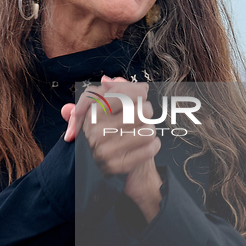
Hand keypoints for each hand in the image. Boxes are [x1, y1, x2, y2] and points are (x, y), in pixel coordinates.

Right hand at [61, 76, 162, 222]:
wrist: (108, 166)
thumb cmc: (110, 131)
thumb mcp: (104, 108)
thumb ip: (109, 91)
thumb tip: (109, 79)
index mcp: (91, 113)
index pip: (124, 92)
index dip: (137, 91)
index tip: (141, 94)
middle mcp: (94, 131)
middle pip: (140, 110)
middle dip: (147, 111)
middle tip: (145, 114)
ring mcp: (104, 150)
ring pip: (148, 130)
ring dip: (151, 130)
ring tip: (144, 132)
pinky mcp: (116, 166)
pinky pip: (149, 148)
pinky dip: (154, 145)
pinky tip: (149, 145)